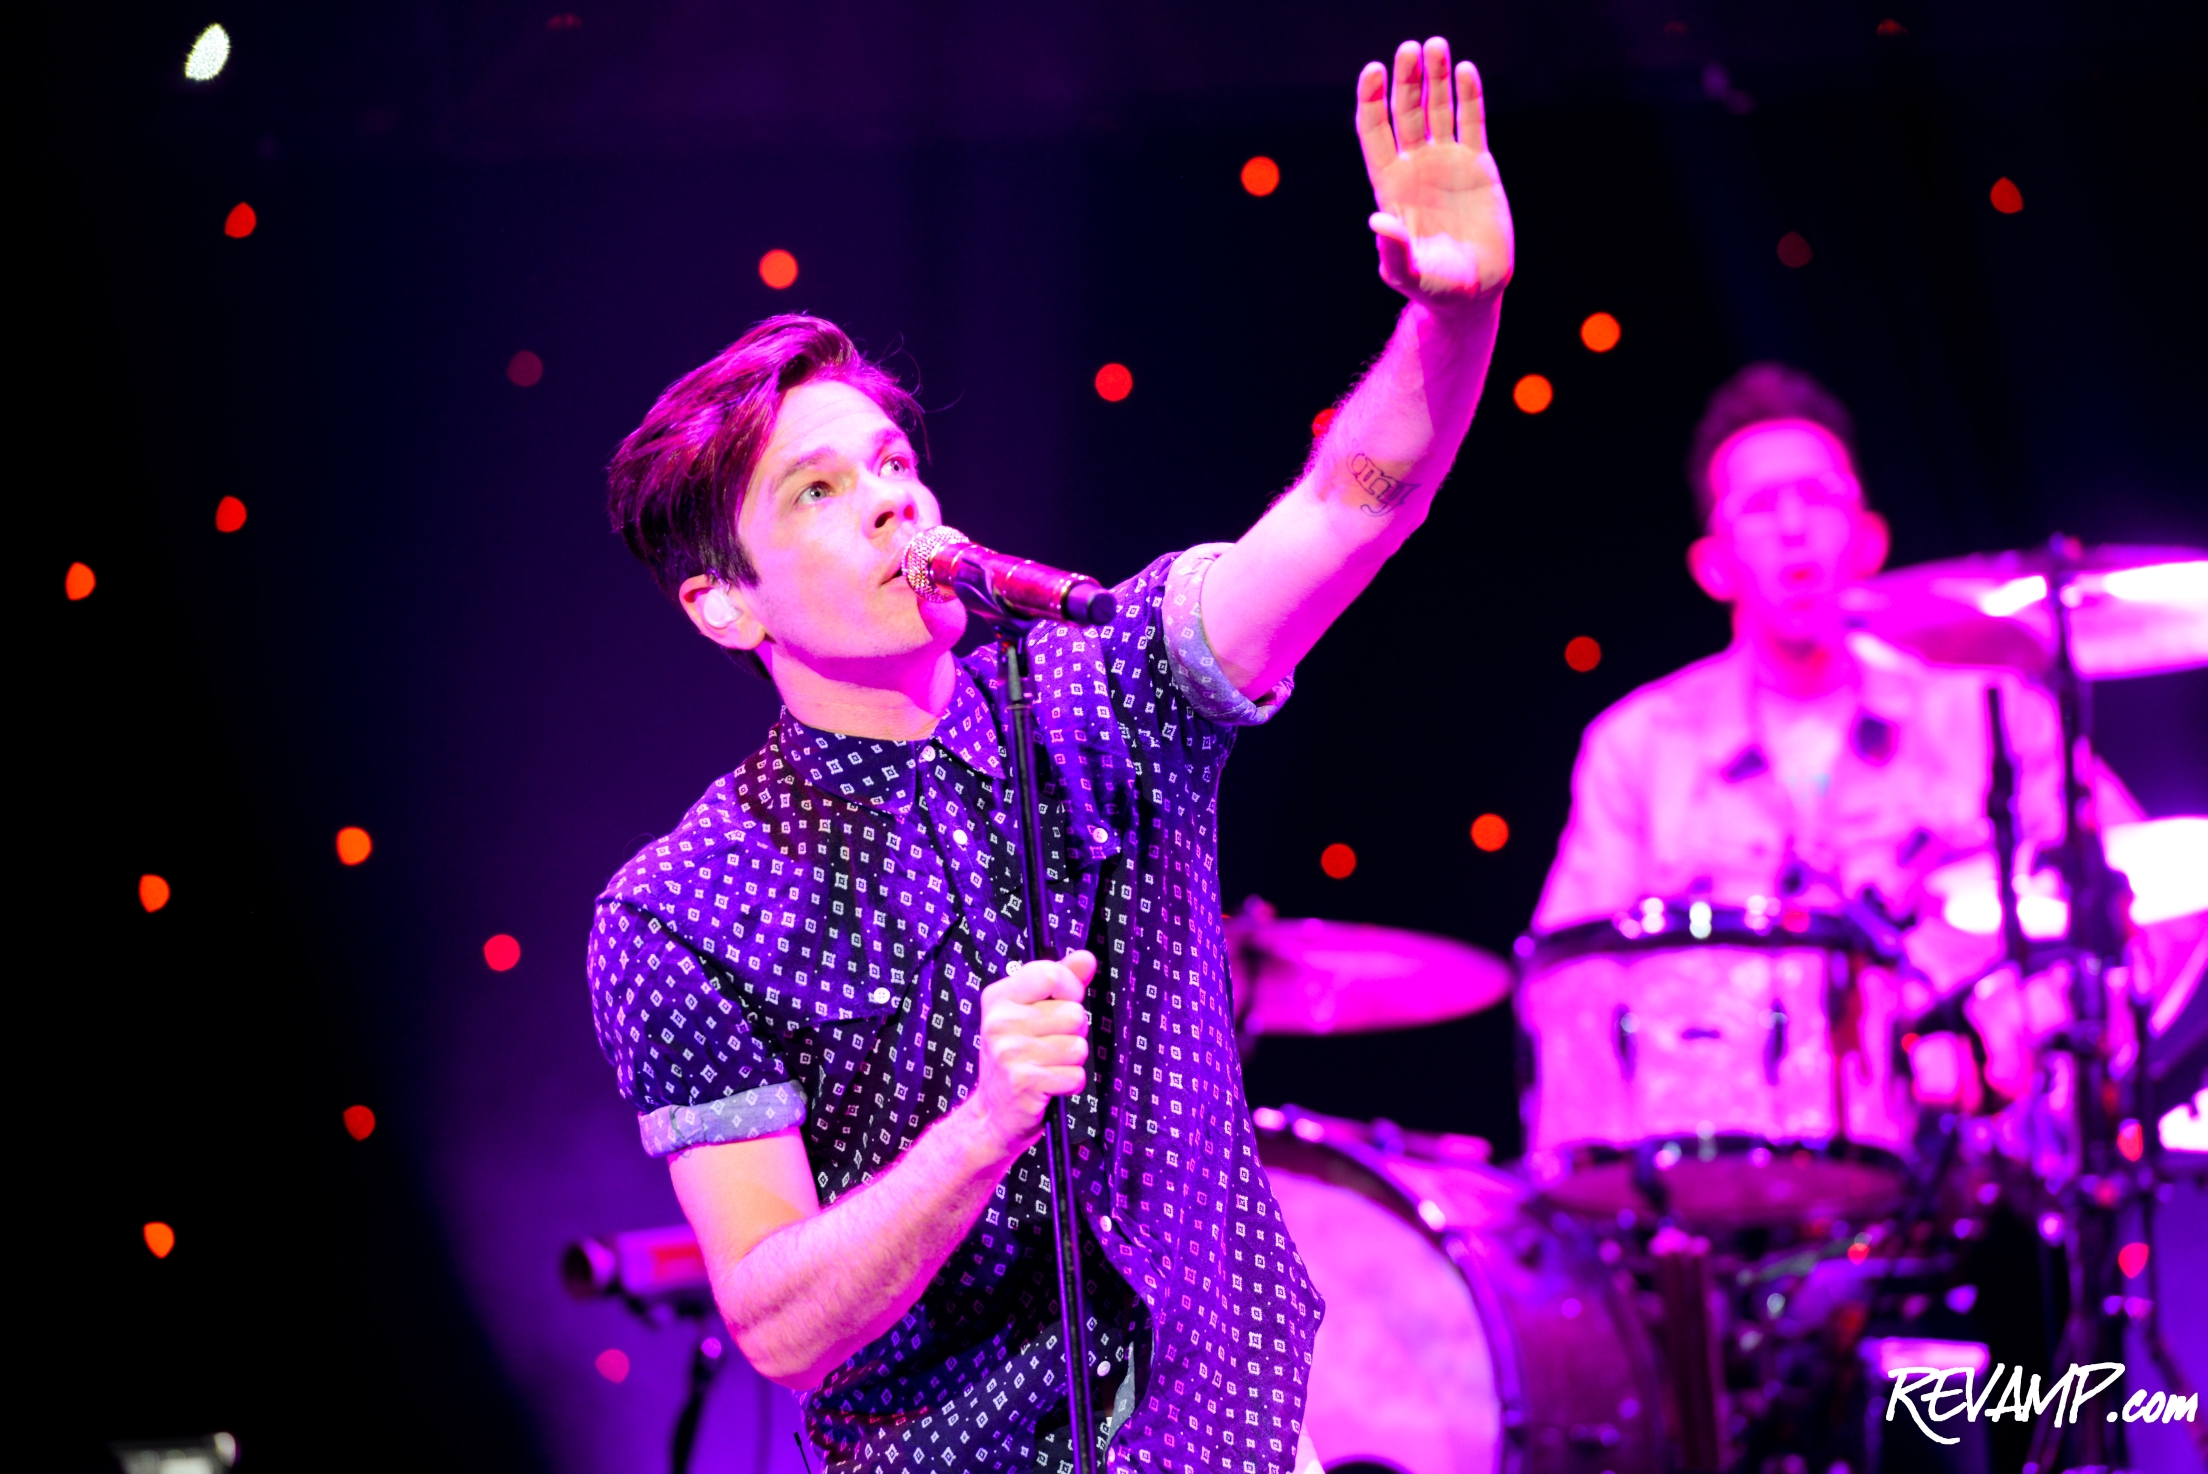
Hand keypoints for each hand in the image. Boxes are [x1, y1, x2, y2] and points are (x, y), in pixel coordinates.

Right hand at [967, 950, 1095, 1157]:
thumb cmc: (1016, 1058)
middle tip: (1049, 1045)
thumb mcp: (1030, 1013)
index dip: (1071, 989)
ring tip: (1048, 1066)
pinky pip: (1076, 1075)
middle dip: (1073, 1032)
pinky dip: (1070, 1083)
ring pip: (1078, 1046)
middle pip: (1074, 1013)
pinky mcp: (1024, 1083)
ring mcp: (1010, 1053)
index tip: (1064, 1003)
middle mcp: (999, 1023)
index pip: (1052, 974)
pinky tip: (1049, 1085)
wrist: (993, 1114)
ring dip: (1071, 1061)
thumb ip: (1060, 982)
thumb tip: (1087, 958)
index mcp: (999, 998)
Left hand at [1357, 38, 1514, 310]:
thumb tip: (1378, 220)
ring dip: (1436, 77)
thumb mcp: (1409, 272)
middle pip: (1405, 111)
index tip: (1373, 71)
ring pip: (1437, 109)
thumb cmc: (1435, 286)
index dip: (1371, 100)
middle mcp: (1415, 166)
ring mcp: (1446, 162)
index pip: (1375, 132)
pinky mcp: (1477, 165)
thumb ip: (1393, 248)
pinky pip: (1471, 122)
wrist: (1475, 291)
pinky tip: (1465, 70)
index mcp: (1391, 184)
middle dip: (1406, 80)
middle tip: (1410, 49)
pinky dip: (1469, 96)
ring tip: (1436, 46)